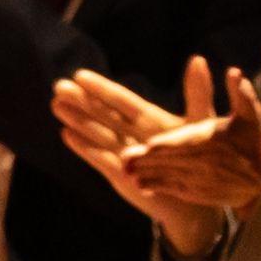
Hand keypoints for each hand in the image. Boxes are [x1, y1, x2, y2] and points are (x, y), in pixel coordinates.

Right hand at [57, 60, 260, 254]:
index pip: (123, 101)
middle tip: (59, 87)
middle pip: (104, 114)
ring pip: (98, 133)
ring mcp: (125, 153)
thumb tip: (197, 59)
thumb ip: (197, 94)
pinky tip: (66, 135)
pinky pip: (100, 159)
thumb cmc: (204, 158)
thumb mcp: (202, 123)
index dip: (103, 89)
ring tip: (56, 105)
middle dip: (82, 101)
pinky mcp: (121, 174)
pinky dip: (85, 149)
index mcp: (150, 118)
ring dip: (78, 120)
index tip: (81, 75)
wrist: (200, 201)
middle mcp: (133, 133)